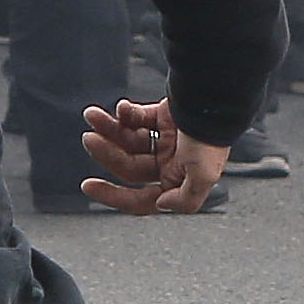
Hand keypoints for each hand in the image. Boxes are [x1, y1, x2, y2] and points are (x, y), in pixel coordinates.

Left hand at [78, 97, 228, 215]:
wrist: (214, 98)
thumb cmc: (211, 137)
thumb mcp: (204, 177)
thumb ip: (185, 200)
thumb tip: (162, 205)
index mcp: (178, 182)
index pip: (140, 197)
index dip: (112, 196)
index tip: (88, 186)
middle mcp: (170, 163)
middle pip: (128, 166)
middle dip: (107, 153)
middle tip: (90, 139)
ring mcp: (165, 140)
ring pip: (128, 140)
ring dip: (108, 128)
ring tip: (94, 116)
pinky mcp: (163, 117)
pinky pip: (137, 118)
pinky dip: (126, 113)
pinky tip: (123, 108)